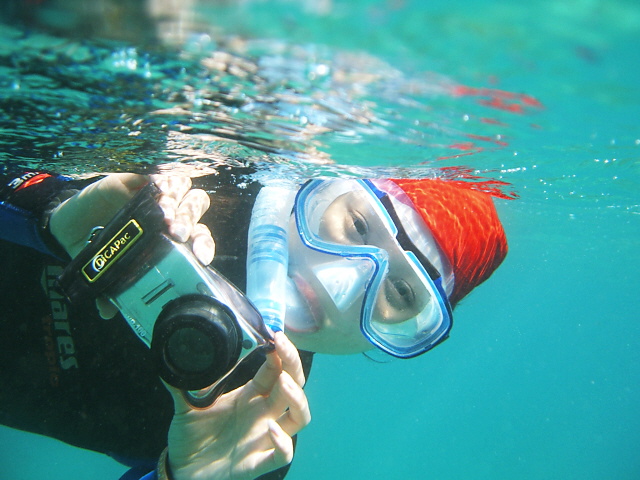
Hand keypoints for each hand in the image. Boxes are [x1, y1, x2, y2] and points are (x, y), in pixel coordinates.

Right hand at [49, 173, 214, 316]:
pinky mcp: (136, 179)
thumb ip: (110, 288)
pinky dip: (157, 180)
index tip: (201, 257)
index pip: (200, 237)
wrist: (72, 224)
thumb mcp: (106, 269)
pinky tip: (153, 188)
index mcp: (172, 237)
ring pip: (182, 188)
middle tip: (175, 233)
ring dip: (175, 199)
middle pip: (195, 208)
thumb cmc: (102, 249)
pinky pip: (155, 174)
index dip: (204, 245)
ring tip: (162, 214)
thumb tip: (107, 312)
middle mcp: (169, 214)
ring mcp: (155, 195)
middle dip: (188, 220)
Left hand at [165, 332, 310, 479]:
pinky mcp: (256, 463)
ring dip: (297, 398)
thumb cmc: (191, 436)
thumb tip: (169, 353)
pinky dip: (283, 442)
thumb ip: (181, 381)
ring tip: (283, 382)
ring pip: (299, 417)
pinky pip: (282, 454)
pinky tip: (271, 429)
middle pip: (294, 386)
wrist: (181, 469)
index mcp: (251, 396)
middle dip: (292, 364)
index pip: (276, 369)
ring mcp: (263, 438)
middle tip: (281, 346)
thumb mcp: (186, 404)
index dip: (280, 352)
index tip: (274, 336)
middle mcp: (263, 414)